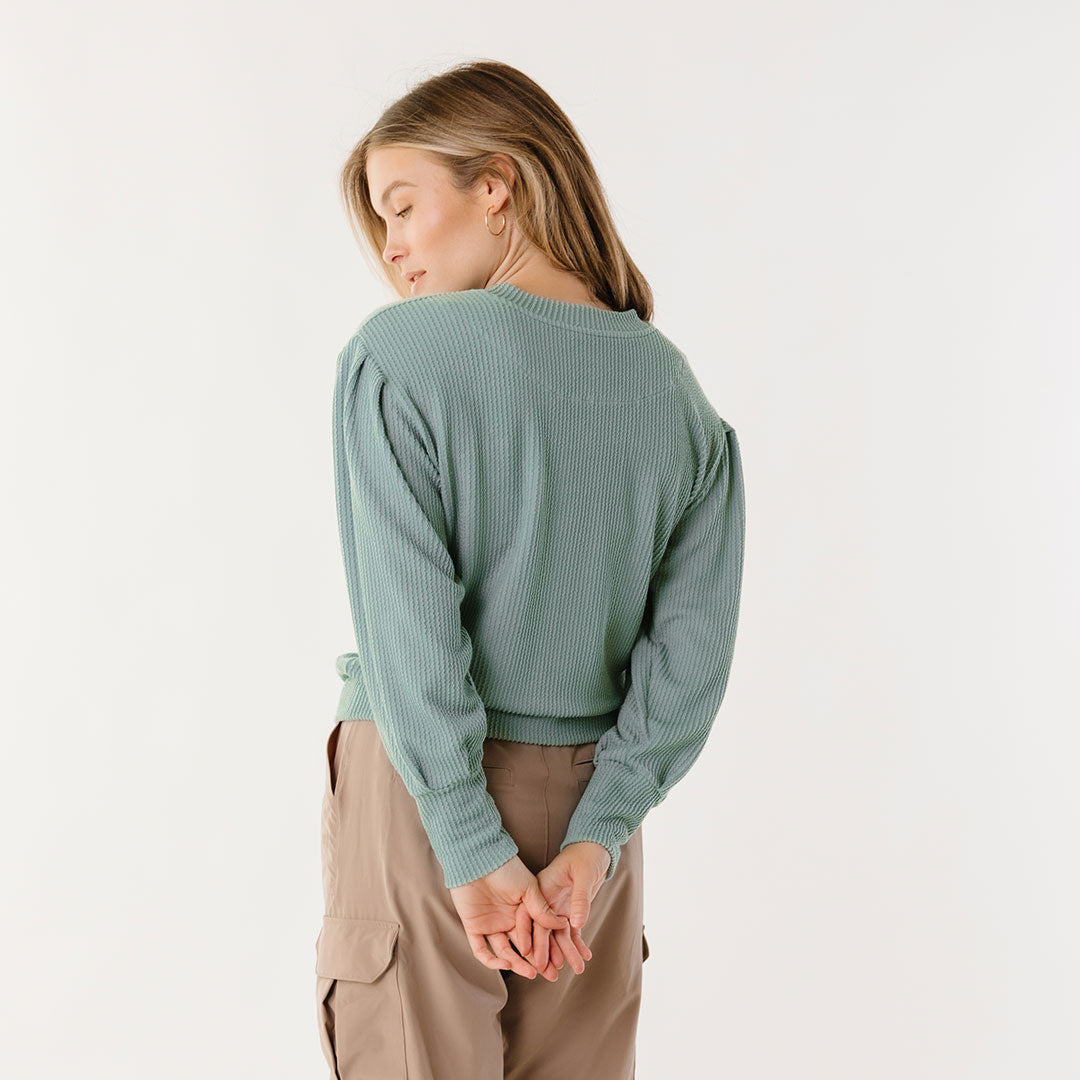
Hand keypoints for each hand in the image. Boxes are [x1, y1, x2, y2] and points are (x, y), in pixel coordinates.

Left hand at [449, 855, 570, 979]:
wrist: (478, 858)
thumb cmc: (505, 867)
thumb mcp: (529, 887)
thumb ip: (542, 909)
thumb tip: (563, 925)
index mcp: (521, 909)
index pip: (535, 934)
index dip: (547, 948)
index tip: (558, 961)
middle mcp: (507, 919)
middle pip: (522, 946)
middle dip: (535, 962)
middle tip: (548, 974)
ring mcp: (490, 924)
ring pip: (504, 952)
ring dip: (517, 964)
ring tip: (531, 972)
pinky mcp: (473, 927)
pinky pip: (481, 950)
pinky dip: (492, 961)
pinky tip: (506, 964)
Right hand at [525, 842, 609, 978]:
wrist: (596, 848)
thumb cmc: (586, 855)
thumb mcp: (584, 874)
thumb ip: (579, 898)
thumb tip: (575, 923)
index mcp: (542, 889)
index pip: (531, 916)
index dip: (529, 936)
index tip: (531, 956)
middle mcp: (547, 901)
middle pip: (543, 930)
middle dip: (546, 953)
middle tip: (548, 974)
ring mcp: (558, 907)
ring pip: (558, 935)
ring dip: (565, 953)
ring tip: (576, 969)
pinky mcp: (570, 911)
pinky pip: (573, 932)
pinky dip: (578, 944)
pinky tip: (584, 956)